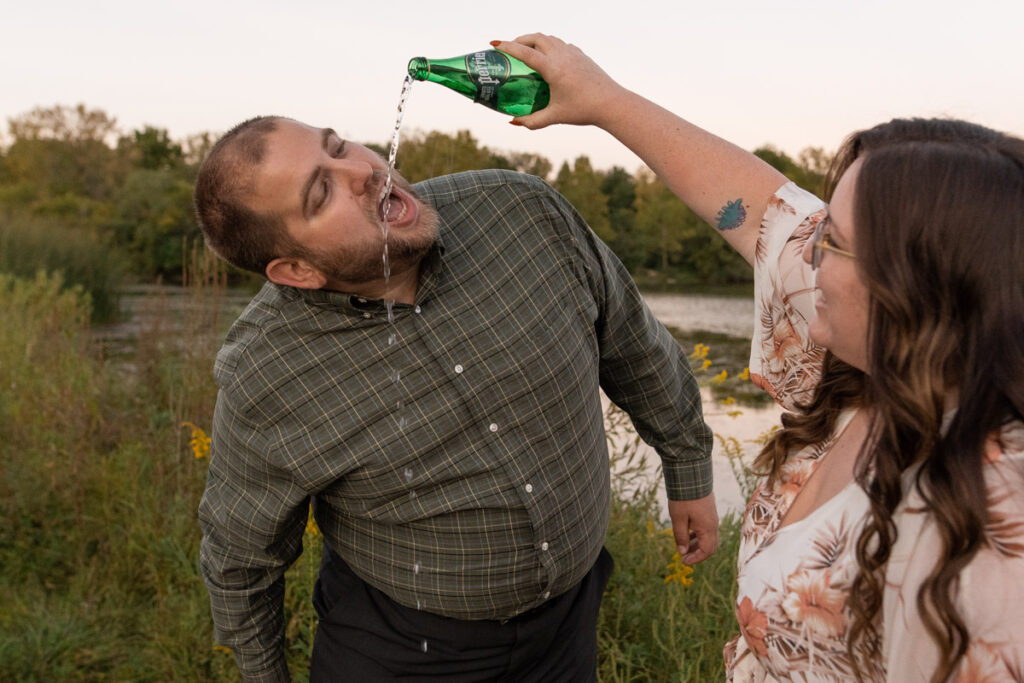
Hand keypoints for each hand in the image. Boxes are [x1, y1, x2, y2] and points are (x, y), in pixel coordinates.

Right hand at [489, 33, 628, 129]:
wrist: (612, 103)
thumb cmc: (583, 111)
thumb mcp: (554, 117)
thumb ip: (532, 121)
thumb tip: (513, 122)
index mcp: (553, 68)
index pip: (525, 52)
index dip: (507, 47)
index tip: (494, 44)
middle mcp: (562, 55)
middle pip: (536, 38)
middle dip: (520, 39)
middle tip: (509, 48)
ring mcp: (573, 53)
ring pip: (549, 39)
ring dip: (535, 41)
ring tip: (526, 51)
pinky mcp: (581, 55)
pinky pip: (561, 44)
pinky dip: (549, 46)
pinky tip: (548, 58)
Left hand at [668, 493, 718, 564]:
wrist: (692, 476)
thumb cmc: (684, 498)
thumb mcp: (678, 519)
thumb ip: (681, 536)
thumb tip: (682, 552)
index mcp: (708, 529)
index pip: (706, 551)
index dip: (696, 559)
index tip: (683, 561)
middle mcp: (713, 525)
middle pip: (711, 547)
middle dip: (698, 554)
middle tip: (684, 556)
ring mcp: (712, 518)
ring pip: (709, 538)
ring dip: (697, 544)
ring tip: (683, 546)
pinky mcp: (709, 513)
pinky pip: (707, 529)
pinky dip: (698, 535)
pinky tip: (687, 533)